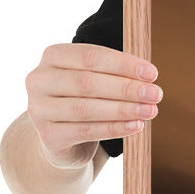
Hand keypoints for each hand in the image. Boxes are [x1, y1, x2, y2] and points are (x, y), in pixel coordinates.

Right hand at [25, 43, 162, 167]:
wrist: (63, 137)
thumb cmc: (86, 98)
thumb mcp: (97, 79)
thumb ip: (117, 73)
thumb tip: (148, 77)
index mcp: (53, 56)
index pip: (90, 56)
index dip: (123, 64)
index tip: (152, 73)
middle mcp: (39, 80)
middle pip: (87, 82)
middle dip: (126, 88)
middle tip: (155, 94)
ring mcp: (39, 109)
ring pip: (86, 108)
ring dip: (123, 109)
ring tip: (150, 111)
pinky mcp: (48, 135)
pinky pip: (86, 131)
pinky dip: (114, 128)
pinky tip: (136, 126)